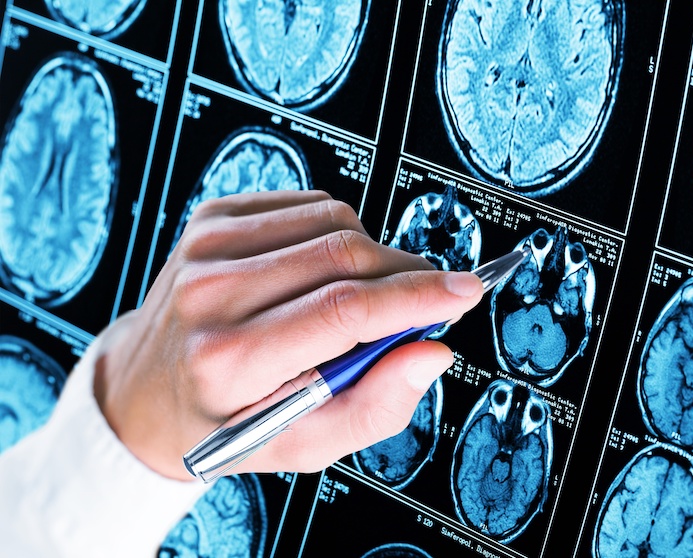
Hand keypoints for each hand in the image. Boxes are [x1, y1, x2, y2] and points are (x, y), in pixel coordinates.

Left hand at [92, 191, 483, 479]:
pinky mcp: (213, 216)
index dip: (416, 297)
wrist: (149, 387)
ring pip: (333, 221)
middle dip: (407, 274)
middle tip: (432, 297)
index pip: (344, 310)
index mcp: (229, 359)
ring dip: (372, 254)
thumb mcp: (302, 444)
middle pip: (344, 256)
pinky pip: (309, 204)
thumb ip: (375, 407)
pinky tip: (324, 269)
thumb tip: (430, 352)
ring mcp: (206, 245)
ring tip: (360, 297)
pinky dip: (337, 232)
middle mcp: (210, 293)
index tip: (463, 293)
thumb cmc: (225, 420)